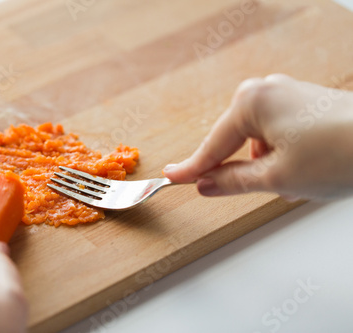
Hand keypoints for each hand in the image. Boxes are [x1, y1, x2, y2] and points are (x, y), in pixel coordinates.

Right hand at [164, 74, 352, 199]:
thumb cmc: (339, 155)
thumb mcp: (275, 178)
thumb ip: (232, 181)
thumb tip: (206, 184)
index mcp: (251, 102)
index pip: (212, 145)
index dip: (192, 168)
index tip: (171, 178)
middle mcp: (266, 90)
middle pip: (234, 139)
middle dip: (242, 167)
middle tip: (257, 189)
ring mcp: (287, 93)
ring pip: (258, 139)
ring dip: (267, 164)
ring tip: (296, 180)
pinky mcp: (305, 101)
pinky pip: (278, 132)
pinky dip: (283, 154)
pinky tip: (304, 168)